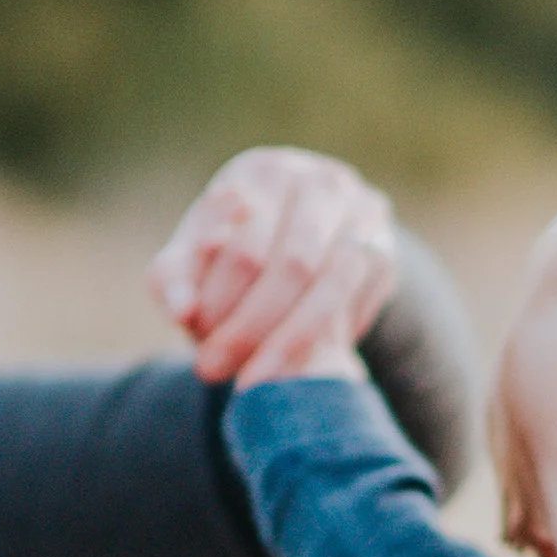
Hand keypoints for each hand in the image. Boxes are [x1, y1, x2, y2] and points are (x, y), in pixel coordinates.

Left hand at [150, 146, 397, 385]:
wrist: (311, 247)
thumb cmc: (238, 257)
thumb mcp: (195, 263)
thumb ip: (174, 279)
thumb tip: (181, 309)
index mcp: (259, 173)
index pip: (242, 247)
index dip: (220, 305)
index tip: (200, 353)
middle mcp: (315, 179)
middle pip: (289, 265)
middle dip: (253, 328)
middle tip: (224, 374)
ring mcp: (357, 209)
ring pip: (329, 283)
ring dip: (291, 341)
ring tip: (256, 382)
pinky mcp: (382, 244)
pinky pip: (356, 296)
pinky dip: (325, 335)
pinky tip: (298, 367)